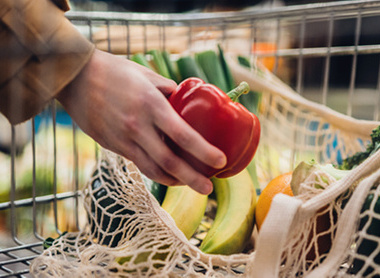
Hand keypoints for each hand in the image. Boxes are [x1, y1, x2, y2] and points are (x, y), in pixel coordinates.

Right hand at [57, 49, 225, 193]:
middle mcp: (138, 126)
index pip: (183, 135)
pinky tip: (167, 174)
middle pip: (169, 162)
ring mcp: (123, 139)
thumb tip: (185, 102)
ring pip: (152, 170)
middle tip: (208, 189)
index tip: (220, 161)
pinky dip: (156, 172)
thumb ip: (168, 90)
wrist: (76, 78)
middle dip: (192, 179)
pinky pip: (138, 164)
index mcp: (151, 105)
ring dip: (174, 181)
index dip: (203, 151)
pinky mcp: (112, 146)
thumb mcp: (147, 74)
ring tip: (190, 184)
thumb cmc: (114, 71)